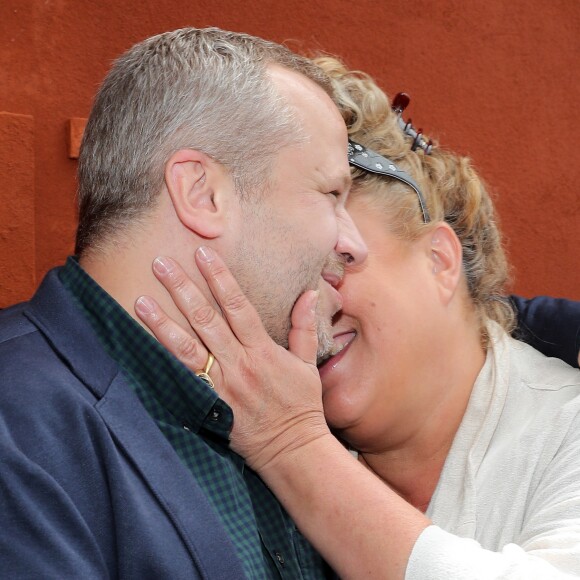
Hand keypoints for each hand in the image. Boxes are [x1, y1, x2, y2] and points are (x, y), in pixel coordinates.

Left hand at [135, 247, 330, 470]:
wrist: (293, 449)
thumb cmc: (301, 405)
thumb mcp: (308, 363)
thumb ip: (304, 327)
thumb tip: (308, 293)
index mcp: (263, 351)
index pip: (238, 306)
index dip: (220, 278)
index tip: (203, 254)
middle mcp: (239, 364)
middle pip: (206, 320)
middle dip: (182, 289)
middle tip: (160, 263)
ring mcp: (221, 386)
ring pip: (187, 349)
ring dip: (162, 324)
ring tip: (140, 301)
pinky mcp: (209, 406)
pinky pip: (182, 381)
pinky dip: (163, 363)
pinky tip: (142, 346)